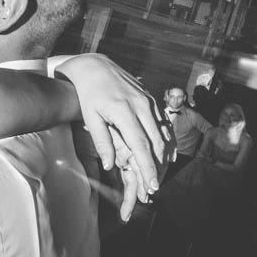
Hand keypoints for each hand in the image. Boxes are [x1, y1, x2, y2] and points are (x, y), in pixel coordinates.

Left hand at [56, 54, 175, 212]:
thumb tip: (109, 166)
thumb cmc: (88, 94)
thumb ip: (101, 141)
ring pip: (164, 134)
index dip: (148, 168)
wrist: (95, 66)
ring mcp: (149, 101)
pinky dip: (168, 141)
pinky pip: (164, 124)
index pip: (141, 145)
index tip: (152, 186)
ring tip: (160, 176)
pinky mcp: (152, 99)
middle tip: (155, 189)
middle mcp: (142, 105)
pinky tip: (168, 155)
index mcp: (124, 111)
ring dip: (165, 157)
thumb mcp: (89, 117)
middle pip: (157, 143)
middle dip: (159, 168)